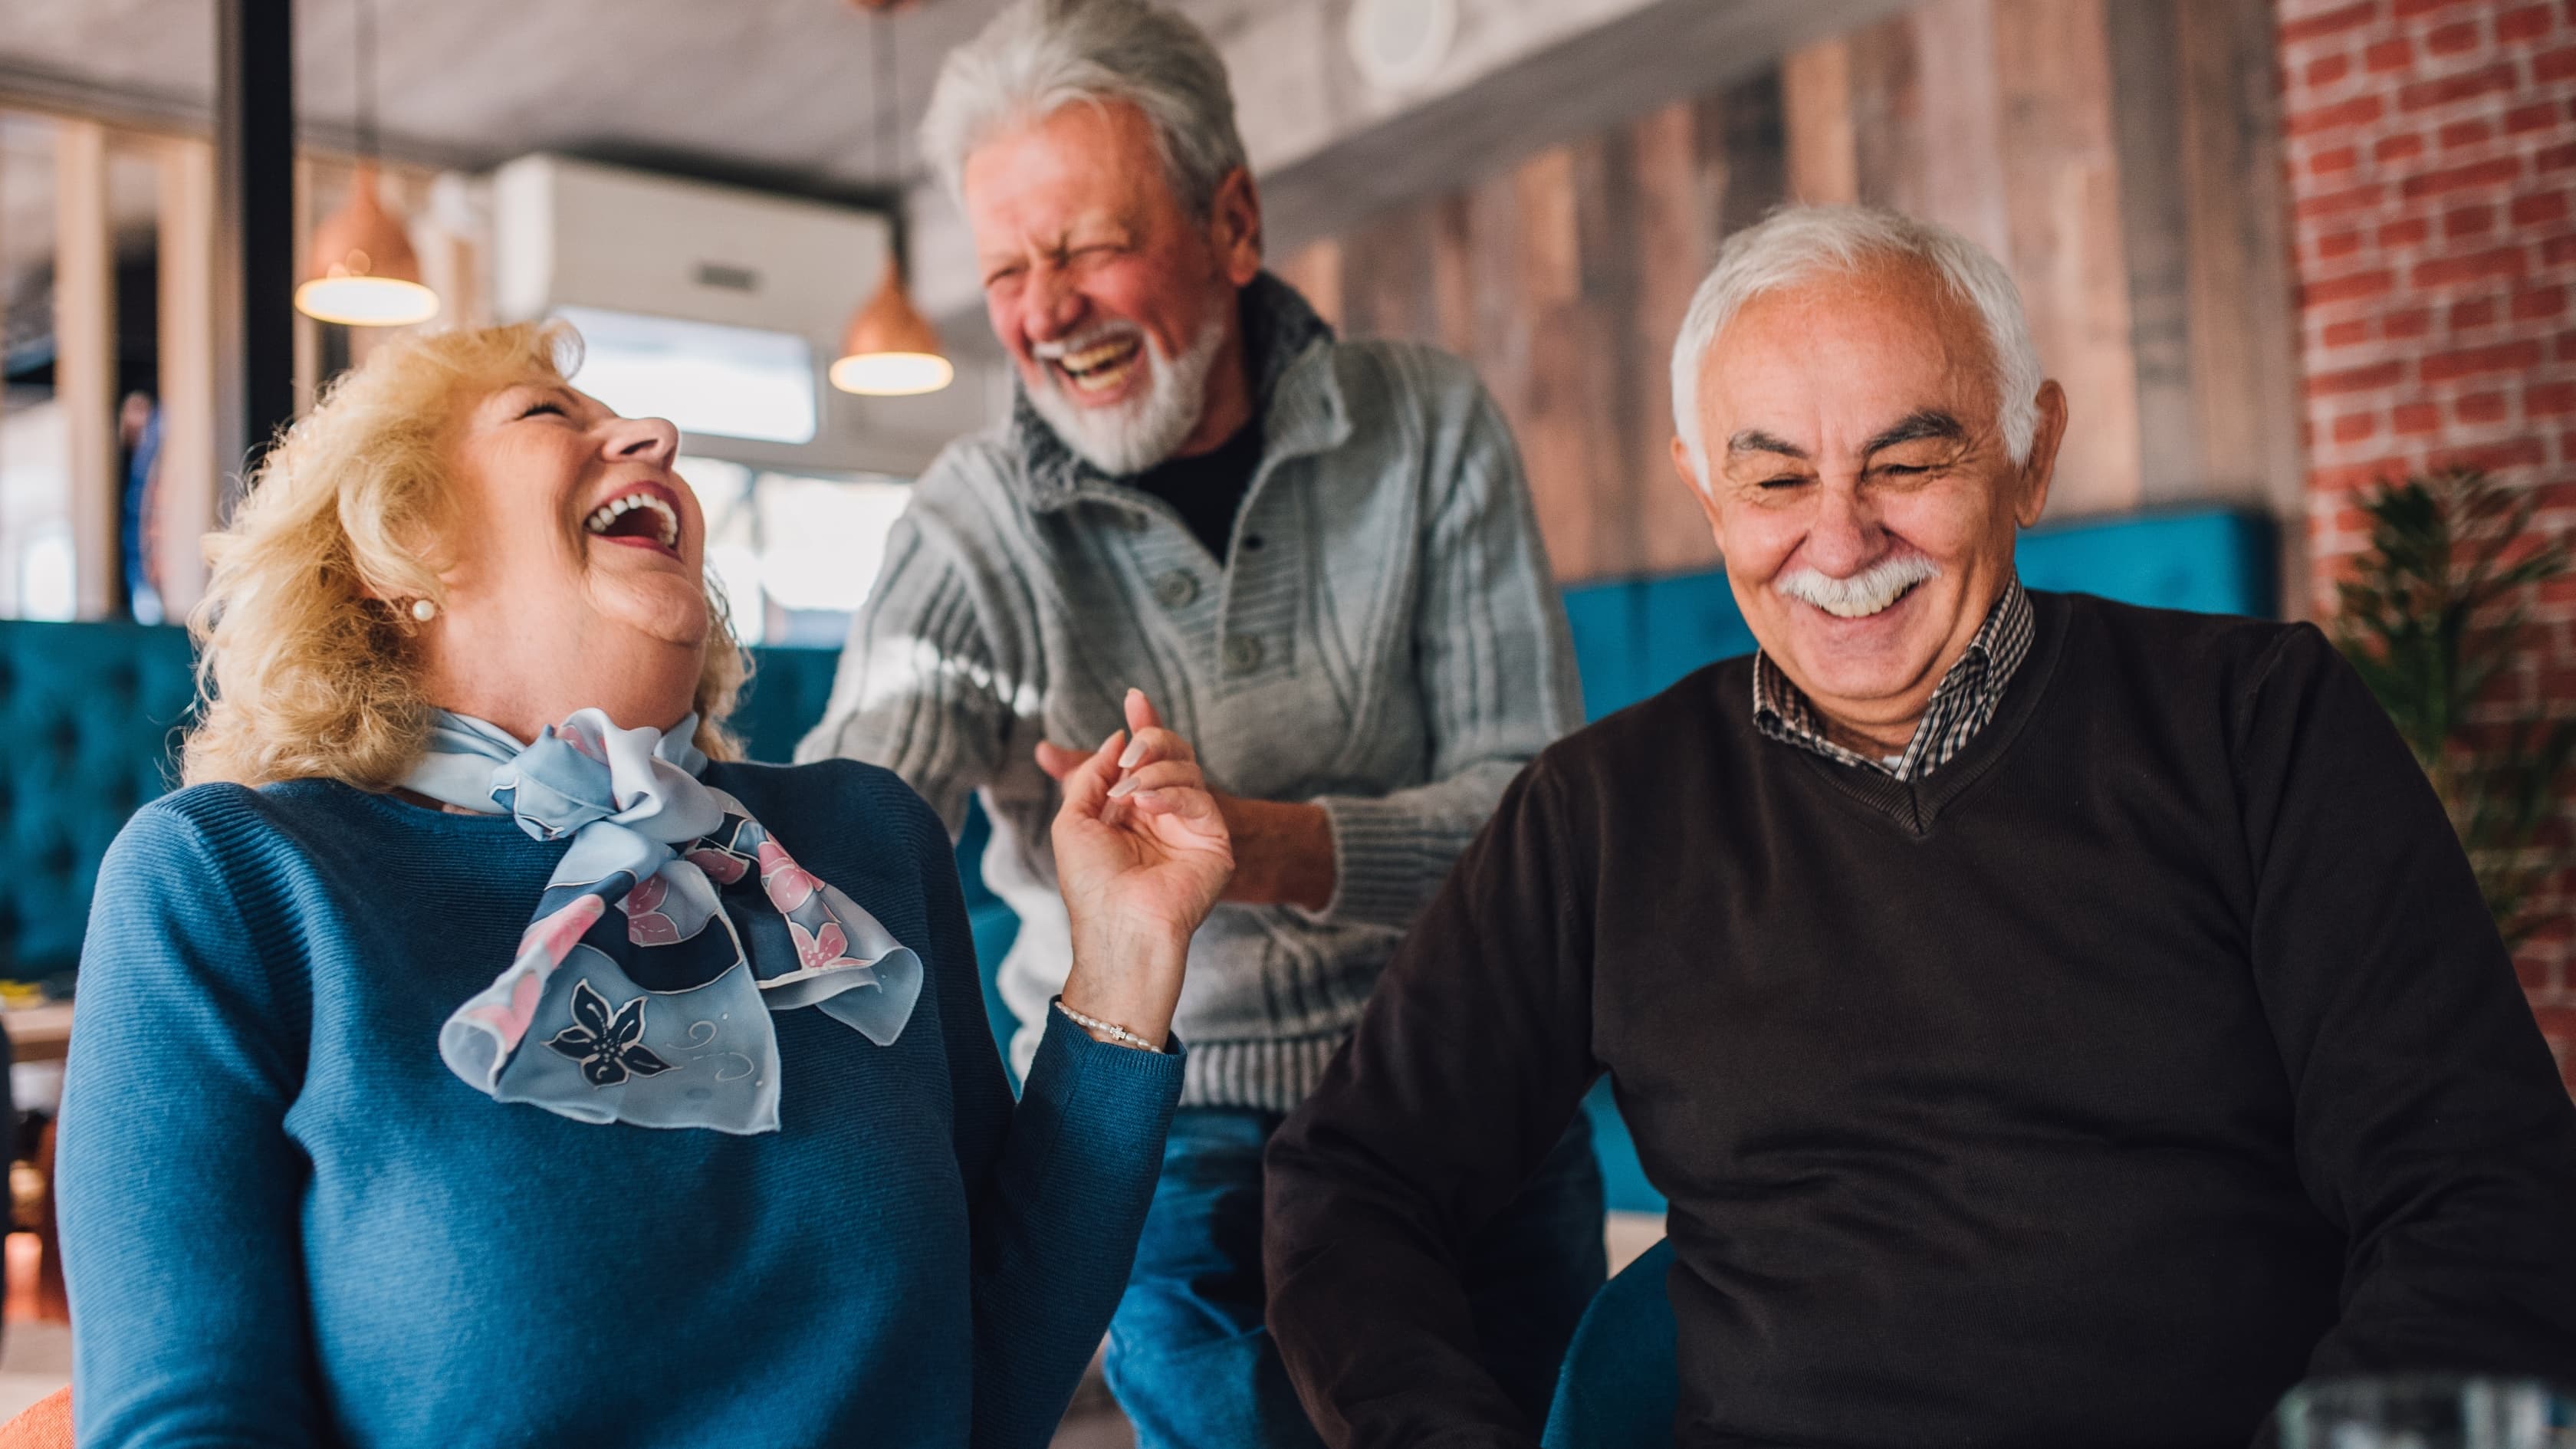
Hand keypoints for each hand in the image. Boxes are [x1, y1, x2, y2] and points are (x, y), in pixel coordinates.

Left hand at [1046, 690, 1233, 1046]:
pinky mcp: (1213, 840)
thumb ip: (1091, 775)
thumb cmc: (1091, 884)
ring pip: (1187, 767)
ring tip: (1127, 794)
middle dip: (1150, 739)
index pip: (1146, 758)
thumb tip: (1118, 739)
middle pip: (1172, 752)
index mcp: (1132, 810)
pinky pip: (1197, 796)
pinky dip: (1168, 793)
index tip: (1134, 698)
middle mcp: (1164, 814)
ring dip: (1152, 772)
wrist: (1117, 926)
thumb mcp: (1074, 820)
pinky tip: (1146, 806)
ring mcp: (1190, 826)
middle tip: (1128, 754)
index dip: (1142, 725)